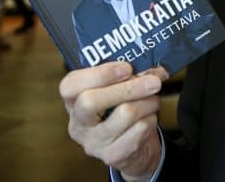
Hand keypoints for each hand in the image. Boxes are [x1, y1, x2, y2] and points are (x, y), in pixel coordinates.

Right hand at [59, 62, 165, 180]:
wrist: (134, 150)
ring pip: (124, 113)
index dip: (99, 74)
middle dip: (128, 87)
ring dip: (148, 102)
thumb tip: (152, 70)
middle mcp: (78, 124)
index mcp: (73, 101)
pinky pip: (139, 130)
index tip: (127, 67)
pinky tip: (150, 118)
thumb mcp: (119, 91)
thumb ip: (129, 76)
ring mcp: (92, 143)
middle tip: (153, 82)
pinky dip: (151, 119)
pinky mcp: (111, 156)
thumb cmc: (123, 111)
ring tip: (153, 100)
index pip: (70, 85)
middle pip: (90, 101)